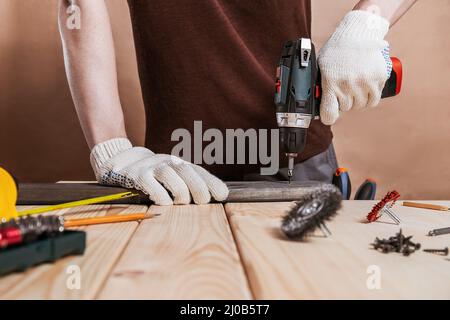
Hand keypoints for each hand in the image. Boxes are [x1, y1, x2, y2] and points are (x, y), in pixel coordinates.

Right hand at [90, 138, 228, 204]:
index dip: (212, 182)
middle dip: (199, 187)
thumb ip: (191, 185)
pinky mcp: (135, 175)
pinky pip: (150, 183)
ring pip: (171, 175)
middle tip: (202, 202)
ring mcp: (151, 167)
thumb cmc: (152, 175)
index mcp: (178, 164)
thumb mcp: (172, 178)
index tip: (222, 195)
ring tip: (181, 202)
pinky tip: (165, 202)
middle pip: (187, 171)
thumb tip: (218, 196)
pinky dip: (160, 195)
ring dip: (180, 192)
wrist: (119, 162)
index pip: (199, 171)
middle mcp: (167, 162)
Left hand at [318, 10, 391, 124]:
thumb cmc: (337, 50)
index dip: (329, 117)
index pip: (329, 112)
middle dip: (344, 102)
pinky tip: (365, 92)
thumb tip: (314, 102)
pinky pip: (373, 100)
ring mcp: (364, 82)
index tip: (329, 116)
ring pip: (360, 106)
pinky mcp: (378, 79)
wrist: (358, 33)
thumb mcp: (321, 65)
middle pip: (346, 108)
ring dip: (357, 101)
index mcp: (330, 82)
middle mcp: (347, 84)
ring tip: (354, 88)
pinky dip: (369, 99)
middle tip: (344, 90)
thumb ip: (319, 84)